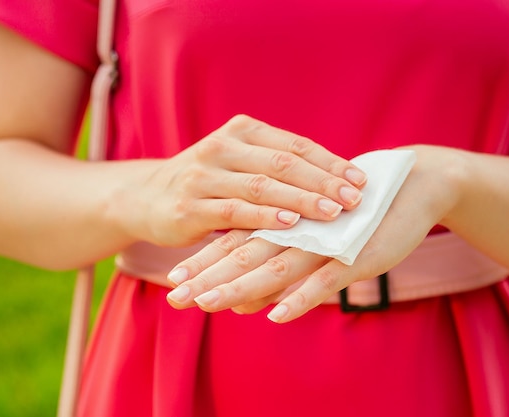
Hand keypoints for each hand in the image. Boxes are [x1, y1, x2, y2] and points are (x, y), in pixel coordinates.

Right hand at [114, 114, 366, 246]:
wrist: (147, 198)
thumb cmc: (208, 184)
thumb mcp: (240, 165)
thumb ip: (276, 169)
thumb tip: (335, 184)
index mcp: (243, 131)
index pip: (296, 145)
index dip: (330, 163)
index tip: (361, 182)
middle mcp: (224, 146)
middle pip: (284, 163)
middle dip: (323, 182)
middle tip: (355, 199)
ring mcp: (204, 174)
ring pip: (262, 185)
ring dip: (301, 199)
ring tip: (333, 213)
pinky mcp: (191, 205)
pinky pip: (235, 210)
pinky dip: (265, 216)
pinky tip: (290, 223)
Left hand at [165, 145, 463, 321]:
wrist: (411, 185)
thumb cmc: (357, 214)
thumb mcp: (316, 236)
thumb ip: (280, 261)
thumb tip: (245, 299)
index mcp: (285, 222)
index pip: (235, 244)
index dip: (204, 263)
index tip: (173, 283)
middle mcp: (297, 230)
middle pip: (244, 256)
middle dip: (208, 279)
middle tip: (176, 299)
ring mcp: (324, 243)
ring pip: (275, 267)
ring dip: (241, 287)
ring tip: (210, 304)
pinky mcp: (356, 256)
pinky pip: (324, 281)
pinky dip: (299, 298)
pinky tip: (275, 316)